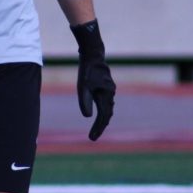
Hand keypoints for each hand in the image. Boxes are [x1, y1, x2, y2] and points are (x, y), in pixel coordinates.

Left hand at [71, 20, 115, 140]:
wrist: (93, 54)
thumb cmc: (86, 70)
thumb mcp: (83, 87)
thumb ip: (85, 102)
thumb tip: (87, 117)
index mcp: (106, 95)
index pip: (103, 117)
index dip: (98, 128)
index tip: (92, 138)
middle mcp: (110, 94)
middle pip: (107, 115)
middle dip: (100, 127)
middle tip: (93, 137)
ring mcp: (109, 90)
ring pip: (108, 109)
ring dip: (102, 120)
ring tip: (96, 130)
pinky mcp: (106, 86)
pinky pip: (107, 103)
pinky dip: (103, 111)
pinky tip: (99, 114)